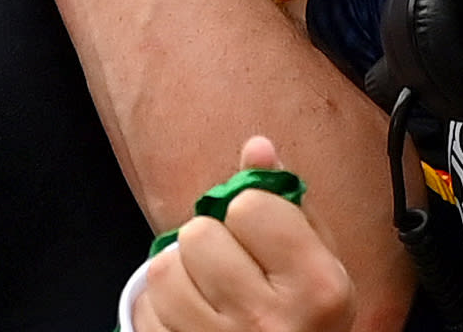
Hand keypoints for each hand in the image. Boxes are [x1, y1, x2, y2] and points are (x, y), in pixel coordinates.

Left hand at [128, 138, 354, 331]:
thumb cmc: (305, 319)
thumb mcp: (318, 264)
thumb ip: (289, 204)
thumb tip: (256, 147)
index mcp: (316, 288)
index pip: (250, 205)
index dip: (251, 212)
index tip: (262, 238)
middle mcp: (269, 321)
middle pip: (199, 235)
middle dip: (210, 243)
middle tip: (231, 266)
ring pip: (164, 271)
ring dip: (180, 273)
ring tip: (207, 291)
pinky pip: (145, 311)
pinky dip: (159, 308)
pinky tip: (189, 316)